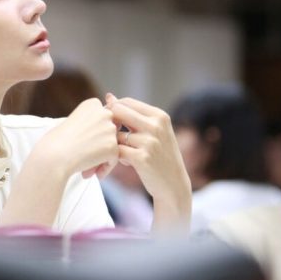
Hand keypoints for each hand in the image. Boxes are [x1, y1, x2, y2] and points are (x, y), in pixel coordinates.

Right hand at [30, 98, 118, 180]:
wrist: (52, 156)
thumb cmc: (57, 141)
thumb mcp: (74, 123)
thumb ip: (91, 123)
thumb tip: (108, 131)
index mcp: (93, 104)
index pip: (102, 120)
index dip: (93, 134)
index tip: (80, 143)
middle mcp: (104, 113)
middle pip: (109, 132)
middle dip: (99, 146)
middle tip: (84, 157)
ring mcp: (109, 129)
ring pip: (112, 146)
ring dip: (101, 158)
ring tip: (86, 169)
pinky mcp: (112, 145)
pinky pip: (114, 159)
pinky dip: (105, 168)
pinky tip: (92, 173)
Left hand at [105, 93, 191, 232]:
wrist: (174, 184)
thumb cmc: (160, 155)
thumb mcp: (153, 131)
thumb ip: (132, 115)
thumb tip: (109, 96)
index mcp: (159, 115)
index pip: (126, 102)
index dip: (113, 111)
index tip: (110, 123)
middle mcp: (156, 126)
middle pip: (118, 113)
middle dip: (108, 124)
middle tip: (106, 136)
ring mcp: (149, 142)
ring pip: (115, 135)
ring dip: (113, 144)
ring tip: (122, 153)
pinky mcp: (142, 158)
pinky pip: (116, 152)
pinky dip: (116, 157)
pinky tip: (125, 162)